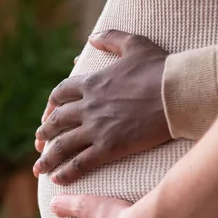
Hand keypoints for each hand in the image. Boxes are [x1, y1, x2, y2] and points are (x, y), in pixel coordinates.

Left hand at [33, 30, 170, 183]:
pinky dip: (66, 172)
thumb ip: (111, 39)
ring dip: (48, 158)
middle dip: (44, 133)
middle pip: (56, 121)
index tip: (47, 116)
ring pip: (63, 145)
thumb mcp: (135, 44)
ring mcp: (96, 127)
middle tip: (39, 143)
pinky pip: (80, 162)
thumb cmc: (161, 68)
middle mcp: (88, 106)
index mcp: (92, 82)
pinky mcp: (109, 147)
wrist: (179, 92)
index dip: (50, 106)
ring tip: (39, 169)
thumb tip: (92, 37)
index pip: (60, 94)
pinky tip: (57, 179)